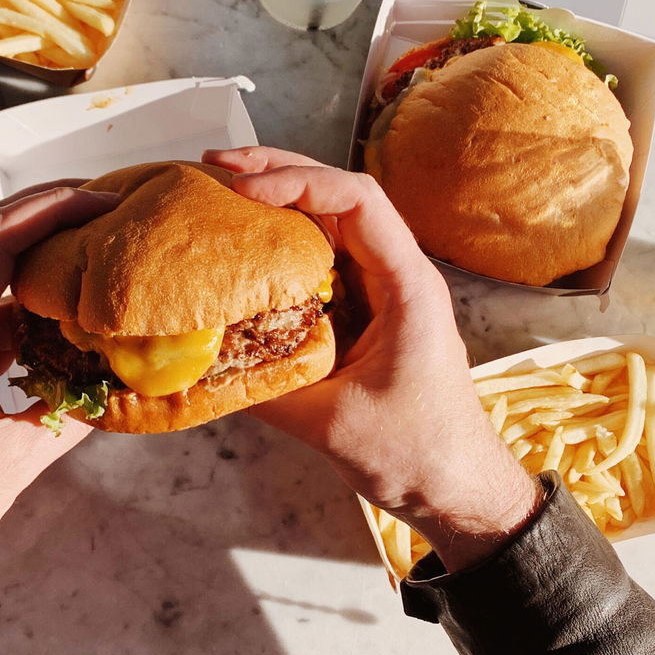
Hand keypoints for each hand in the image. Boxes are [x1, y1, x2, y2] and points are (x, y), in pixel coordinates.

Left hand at [0, 182, 118, 605]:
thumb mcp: (8, 465)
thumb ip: (68, 417)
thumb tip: (121, 387)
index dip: (51, 210)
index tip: (104, 202)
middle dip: (49, 211)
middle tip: (110, 207)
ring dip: (40, 253)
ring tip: (99, 253)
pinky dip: (30, 302)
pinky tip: (69, 319)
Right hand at [203, 148, 538, 570]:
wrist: (456, 487)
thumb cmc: (416, 453)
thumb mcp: (332, 424)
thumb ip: (266, 391)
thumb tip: (198, 366)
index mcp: (407, 285)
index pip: (358, 202)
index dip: (298, 182)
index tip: (243, 191)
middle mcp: (397, 275)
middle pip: (341, 197)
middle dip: (280, 172)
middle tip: (217, 167)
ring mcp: (382, 292)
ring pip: (330, 225)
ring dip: (279, 203)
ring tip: (222, 191)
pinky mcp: (365, 314)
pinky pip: (322, 264)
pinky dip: (282, 247)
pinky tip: (243, 250)